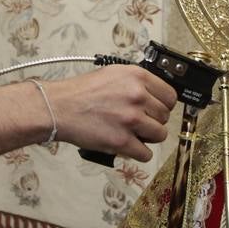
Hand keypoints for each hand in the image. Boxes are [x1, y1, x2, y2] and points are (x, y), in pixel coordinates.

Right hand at [43, 65, 175, 161]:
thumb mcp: (113, 74)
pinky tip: (129, 146)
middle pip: (164, 117)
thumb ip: (136, 83)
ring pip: (159, 135)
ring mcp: (131, 119)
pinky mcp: (122, 141)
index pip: (170, 96)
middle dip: (153, 121)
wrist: (58, 107)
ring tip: (133, 134)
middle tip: (138, 122)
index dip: (163, 105)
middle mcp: (137, 96)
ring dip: (148, 138)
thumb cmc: (81, 92)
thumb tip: (154, 95)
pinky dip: (138, 153)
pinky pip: (145, 154)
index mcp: (137, 76)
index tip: (157, 110)